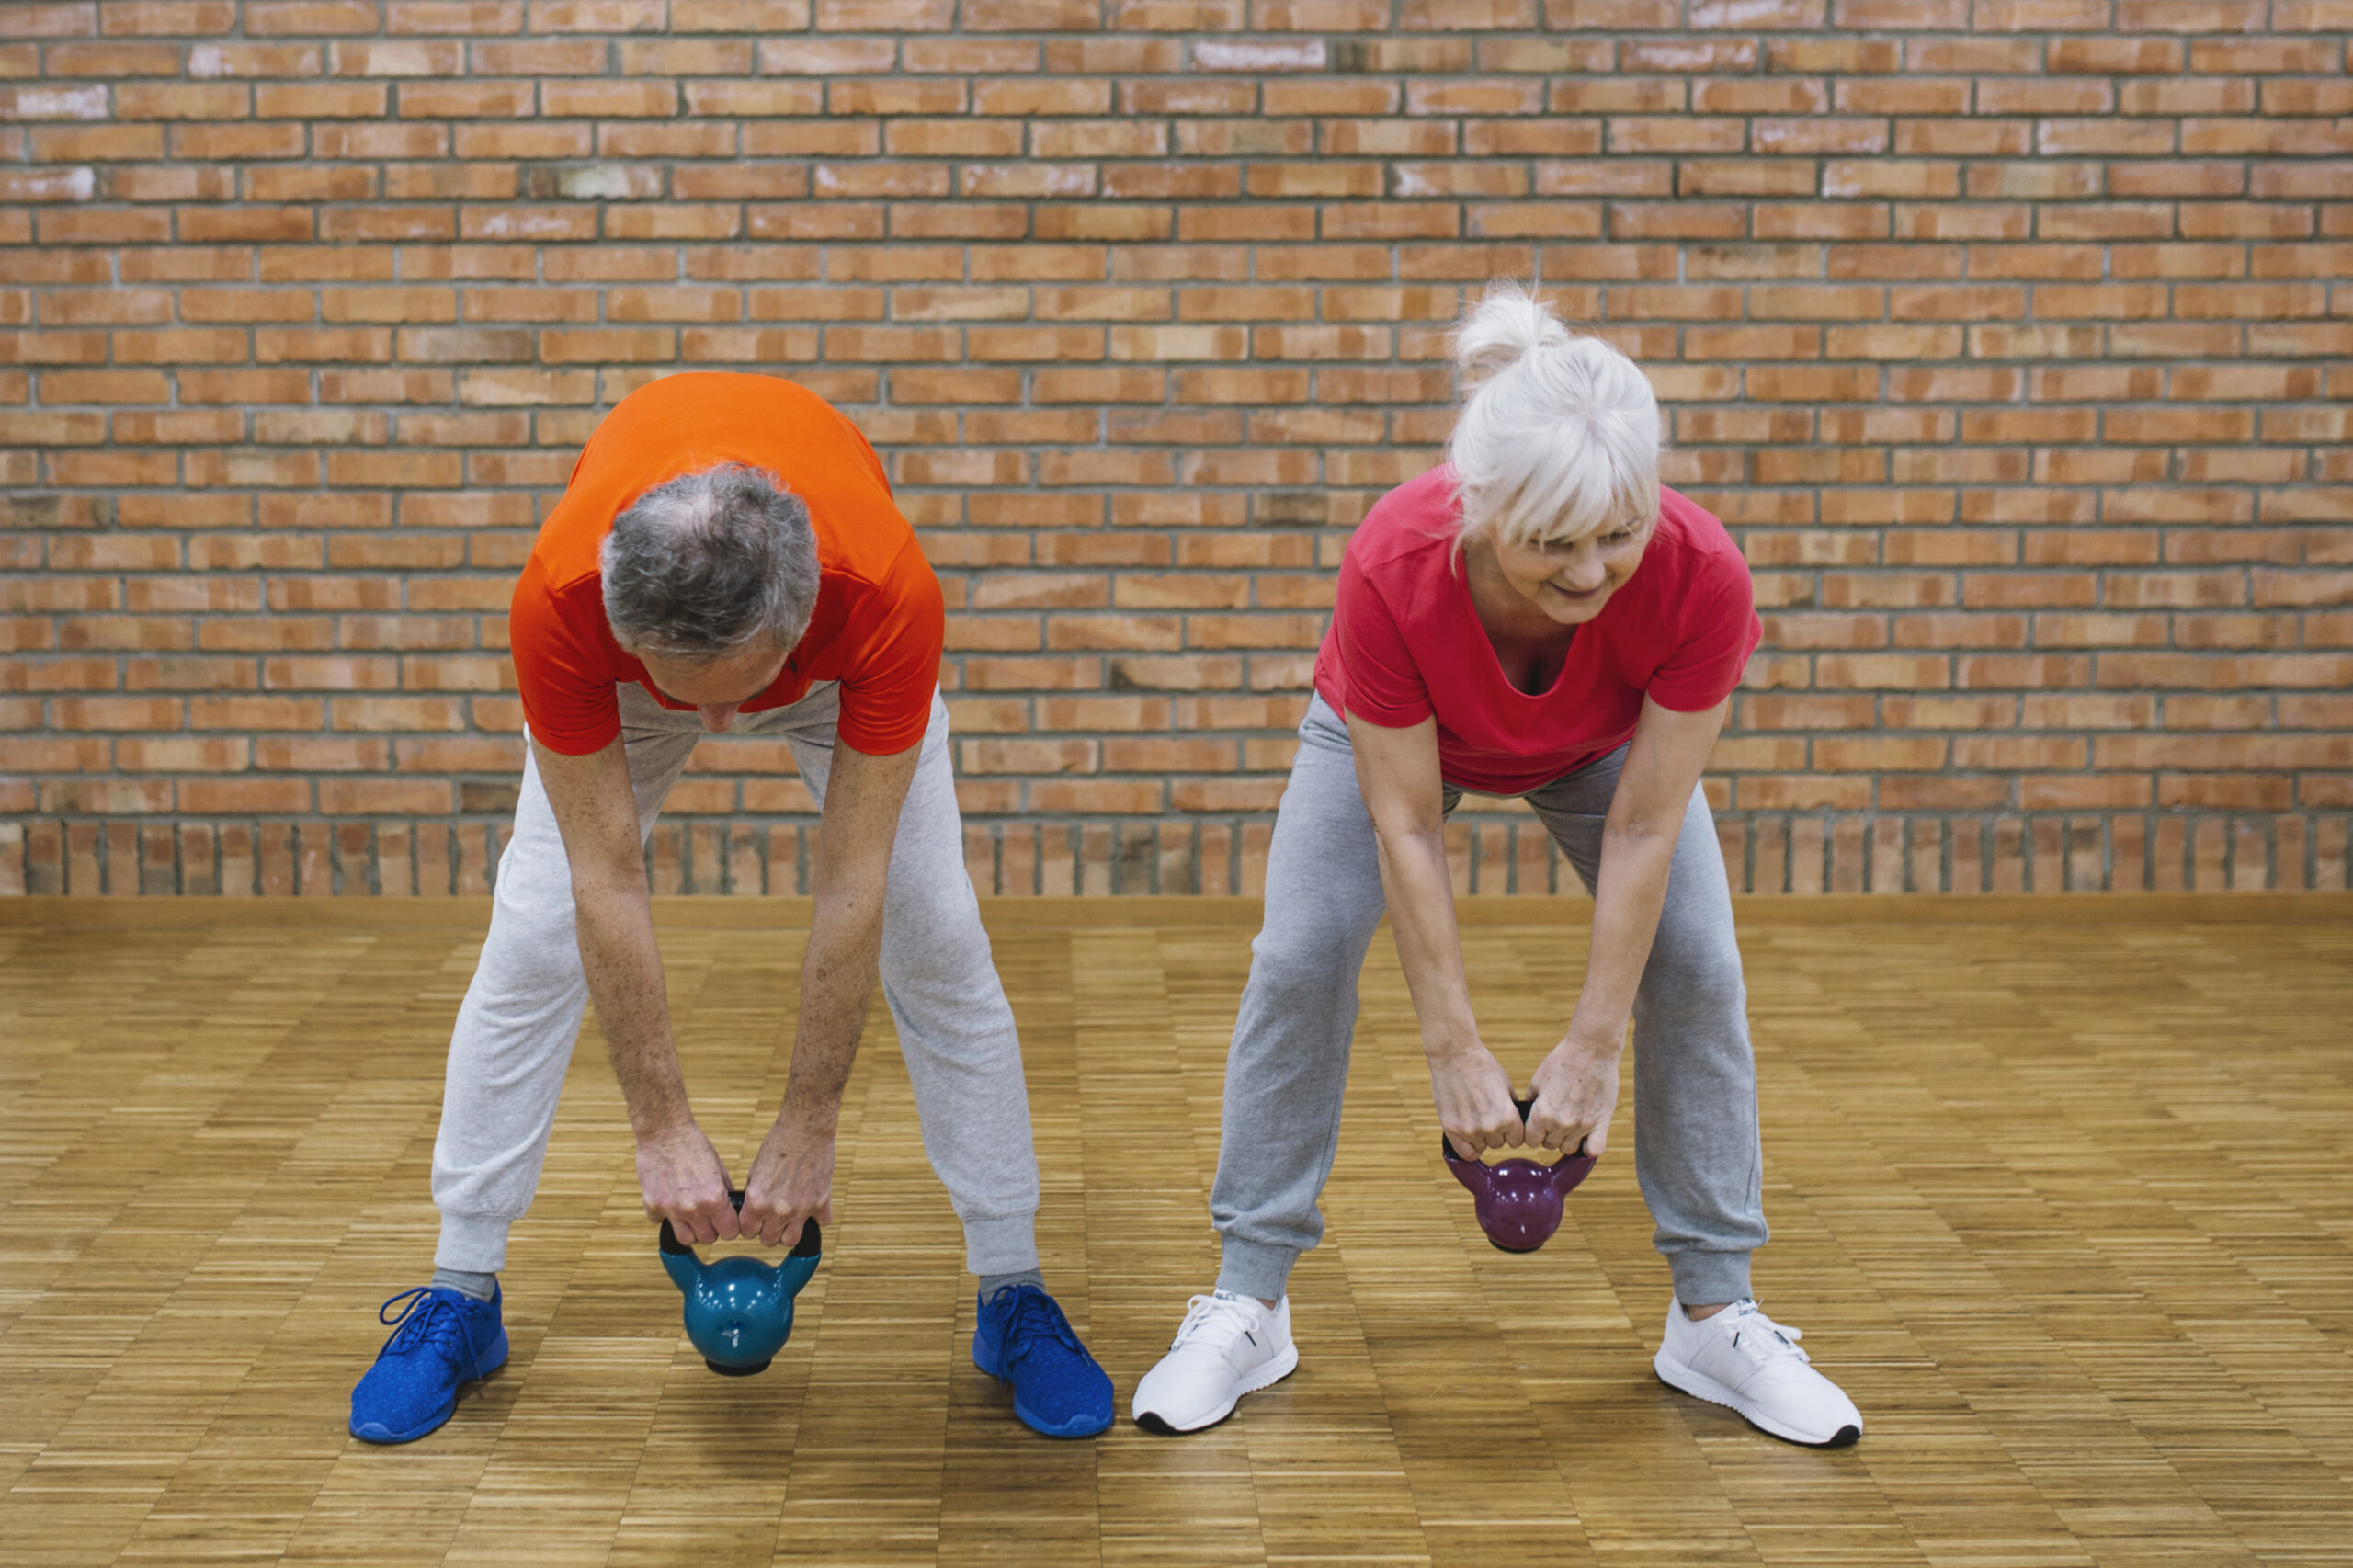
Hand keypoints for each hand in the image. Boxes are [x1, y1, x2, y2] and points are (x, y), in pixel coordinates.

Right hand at [635, 1120, 739, 1244]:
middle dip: (711, 1229)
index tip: (726, 1221)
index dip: (730, 1227)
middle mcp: (692, 1208)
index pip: (729, 1232)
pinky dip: (664, 1215)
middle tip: (708, 1216)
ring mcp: (670, 1209)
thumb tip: (733, 1210)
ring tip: (690, 1215)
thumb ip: (725, 1192)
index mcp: (714, 1198)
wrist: (664, 1131)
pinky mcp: (652, 1204)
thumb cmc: (694, 1145)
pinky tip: (669, 1200)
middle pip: (707, 1239)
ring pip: (684, 1239)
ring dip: (689, 1230)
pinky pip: (659, 1222)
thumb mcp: (719, 1167)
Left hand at [741, 1111, 835, 1249]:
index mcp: (757, 1201)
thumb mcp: (755, 1172)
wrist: (805, 1129)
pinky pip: (820, 1223)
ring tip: (790, 1218)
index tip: (755, 1220)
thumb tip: (753, 1214)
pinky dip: (816, 1218)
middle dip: (768, 1230)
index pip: (747, 1232)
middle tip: (772, 1217)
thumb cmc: (778, 1145)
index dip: (750, 1225)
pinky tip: (811, 1205)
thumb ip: (754, 1197)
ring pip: (792, 1240)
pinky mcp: (821, 1203)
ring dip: (789, 1231)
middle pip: (769, 1241)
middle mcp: (778, 1210)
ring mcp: (802, 1209)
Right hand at [1428, 1042, 1525, 1159]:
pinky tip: (1467, 1136)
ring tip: (1474, 1117)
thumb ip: (1511, 1110)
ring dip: (1480, 1138)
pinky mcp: (1452, 1129)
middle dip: (1495, 1132)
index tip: (1507, 1124)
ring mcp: (1470, 1130)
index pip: (1517, 1140)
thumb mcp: (1506, 1087)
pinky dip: (1468, 1148)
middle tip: (1486, 1114)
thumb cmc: (1483, 1067)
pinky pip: (1465, 1153)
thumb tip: (1516, 1126)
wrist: (1455, 1056)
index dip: (1513, 1132)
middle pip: (1499, 1144)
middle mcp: (1491, 1127)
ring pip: (1482, 1147)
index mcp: (1509, 1117)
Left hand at [1526, 1029, 1622, 1156]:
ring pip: (1569, 1149)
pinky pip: (1594, 1150)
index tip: (1537, 1125)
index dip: (1532, 1133)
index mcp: (1542, 1114)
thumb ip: (1532, 1100)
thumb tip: (1527, 1114)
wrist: (1591, 1051)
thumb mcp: (1538, 1079)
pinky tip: (1587, 1137)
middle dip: (1549, 1134)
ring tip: (1570, 1123)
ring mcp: (1582, 1125)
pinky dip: (1589, 1148)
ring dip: (1567, 1139)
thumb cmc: (1563, 1061)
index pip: (1531, 1140)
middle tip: (1555, 1119)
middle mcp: (1561, 1124)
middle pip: (1549, 1145)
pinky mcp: (1601, 1123)